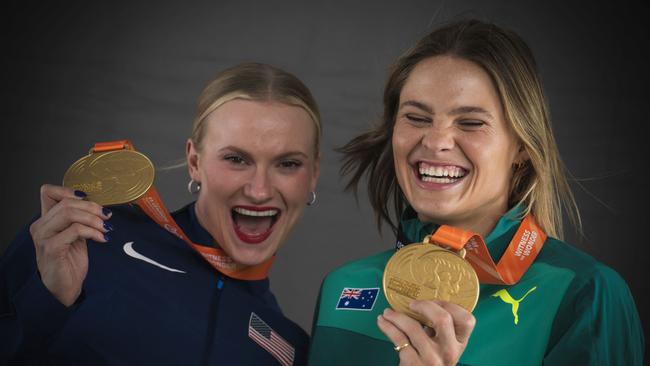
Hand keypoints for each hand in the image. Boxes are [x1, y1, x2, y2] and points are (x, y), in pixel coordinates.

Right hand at [29, 184, 111, 305]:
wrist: (65, 287)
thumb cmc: (69, 261)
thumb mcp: (75, 236)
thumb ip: (79, 220)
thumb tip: (99, 207)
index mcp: (45, 220)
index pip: (48, 192)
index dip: (69, 190)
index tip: (88, 199)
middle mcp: (41, 226)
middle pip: (66, 203)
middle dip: (92, 207)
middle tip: (106, 216)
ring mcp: (44, 237)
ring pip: (69, 213)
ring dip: (93, 219)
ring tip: (106, 228)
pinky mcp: (52, 248)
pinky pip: (75, 230)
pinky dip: (93, 232)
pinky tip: (102, 239)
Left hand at [377, 300, 475, 365]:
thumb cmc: (431, 361)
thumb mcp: (442, 347)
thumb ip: (439, 329)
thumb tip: (422, 302)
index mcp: (459, 344)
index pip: (466, 320)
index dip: (450, 305)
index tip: (434, 301)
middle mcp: (449, 352)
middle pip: (443, 319)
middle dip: (424, 305)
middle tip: (411, 304)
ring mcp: (431, 358)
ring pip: (413, 327)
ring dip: (396, 316)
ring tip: (387, 313)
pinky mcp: (413, 363)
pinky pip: (398, 338)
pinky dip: (387, 326)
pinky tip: (382, 321)